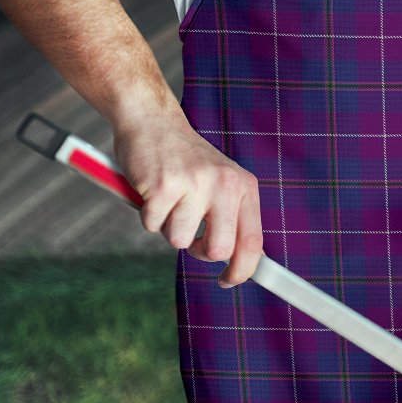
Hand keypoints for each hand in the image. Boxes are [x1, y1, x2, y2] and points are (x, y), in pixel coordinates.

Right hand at [113, 111, 261, 287]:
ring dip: (168, 227)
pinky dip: (148, 215)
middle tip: (190, 234)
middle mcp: (225, 184)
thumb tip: (238, 264)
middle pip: (218, 250)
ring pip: (179, 241)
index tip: (228, 281)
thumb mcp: (220, 183)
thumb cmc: (185, 161)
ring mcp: (195, 184)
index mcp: (244, 186)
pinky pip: (152, 225)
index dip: (242, 271)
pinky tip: (152, 190)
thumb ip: (231, 218)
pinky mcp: (164, 185)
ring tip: (169, 199)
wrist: (152, 121)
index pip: (253, 242)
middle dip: (199, 251)